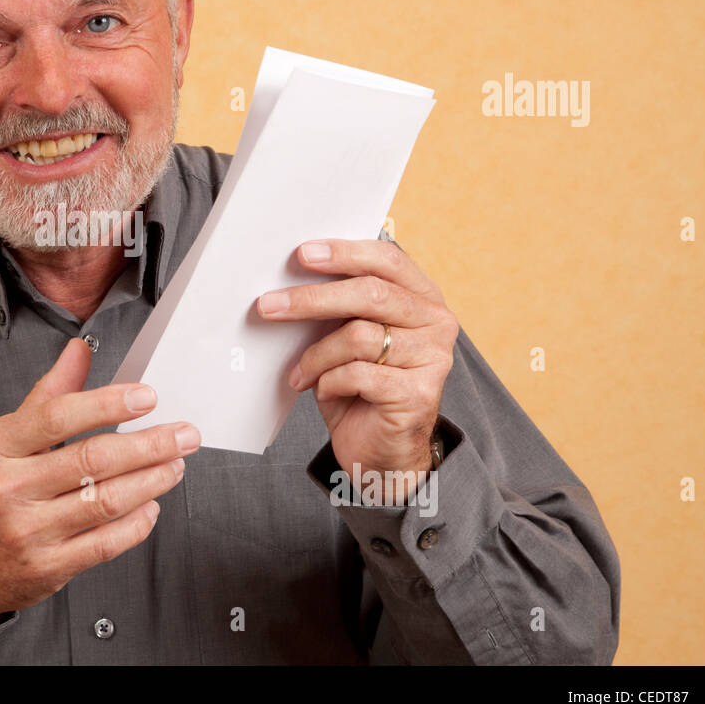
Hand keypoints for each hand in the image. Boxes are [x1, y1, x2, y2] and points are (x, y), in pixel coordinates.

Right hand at [0, 337, 198, 629]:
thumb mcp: (1, 439)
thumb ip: (48, 395)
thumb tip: (80, 349)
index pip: (58, 417)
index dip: (108, 403)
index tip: (147, 396)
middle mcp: (11, 488)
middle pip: (93, 459)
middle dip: (149, 445)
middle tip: (184, 434)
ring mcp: (29, 532)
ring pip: (106, 501)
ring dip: (151, 481)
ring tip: (176, 465)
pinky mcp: (47, 568)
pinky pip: (105, 543)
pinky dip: (137, 523)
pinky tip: (152, 505)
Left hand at [255, 238, 457, 497]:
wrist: (381, 451)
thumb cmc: (359, 386)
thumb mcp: (347, 337)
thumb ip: (337, 307)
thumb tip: (288, 278)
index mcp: (422, 296)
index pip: (386, 259)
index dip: (344, 252)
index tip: (302, 254)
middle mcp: (436, 321)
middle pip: (370, 294)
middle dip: (311, 298)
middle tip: (268, 305)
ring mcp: (433, 357)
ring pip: (358, 336)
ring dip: (316, 355)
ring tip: (299, 372)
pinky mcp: (419, 393)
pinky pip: (359, 374)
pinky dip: (329, 381)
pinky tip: (322, 391)